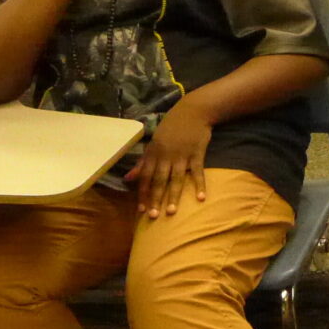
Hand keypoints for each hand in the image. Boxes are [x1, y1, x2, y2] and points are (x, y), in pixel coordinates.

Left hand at [124, 96, 211, 218]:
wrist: (192, 112)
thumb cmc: (171, 128)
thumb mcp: (153, 143)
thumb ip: (142, 163)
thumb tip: (127, 179)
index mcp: (154, 154)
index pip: (146, 177)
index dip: (143, 194)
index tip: (141, 210)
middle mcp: (165, 156)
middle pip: (159, 181)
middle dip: (156, 199)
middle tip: (154, 216)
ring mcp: (182, 156)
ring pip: (176, 179)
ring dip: (173, 196)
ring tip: (172, 211)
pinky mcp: (197, 154)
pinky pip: (198, 172)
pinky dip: (199, 185)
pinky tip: (201, 198)